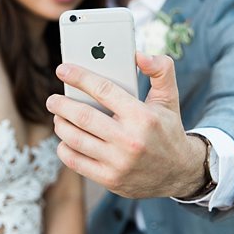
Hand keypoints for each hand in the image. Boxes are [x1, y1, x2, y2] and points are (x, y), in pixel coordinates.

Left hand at [45, 52, 205, 198]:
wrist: (180, 173)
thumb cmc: (167, 130)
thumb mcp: (169, 99)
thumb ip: (160, 70)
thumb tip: (139, 54)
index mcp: (143, 117)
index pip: (103, 90)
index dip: (79, 77)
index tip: (63, 70)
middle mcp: (130, 141)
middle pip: (83, 116)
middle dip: (61, 104)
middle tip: (53, 100)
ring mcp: (119, 163)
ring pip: (75, 139)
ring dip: (60, 125)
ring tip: (58, 117)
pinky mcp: (110, 179)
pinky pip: (75, 162)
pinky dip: (64, 148)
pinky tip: (65, 139)